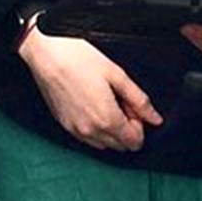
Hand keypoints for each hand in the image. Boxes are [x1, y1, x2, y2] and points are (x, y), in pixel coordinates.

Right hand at [18, 30, 162, 150]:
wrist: (46, 55)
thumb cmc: (79, 59)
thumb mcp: (117, 75)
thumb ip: (139, 100)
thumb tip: (156, 118)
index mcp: (107, 120)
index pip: (135, 142)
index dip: (140, 124)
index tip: (133, 105)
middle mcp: (91, 132)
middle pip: (120, 146)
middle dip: (127, 127)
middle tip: (120, 101)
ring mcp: (75, 131)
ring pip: (104, 144)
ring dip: (111, 129)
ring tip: (105, 101)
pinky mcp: (64, 125)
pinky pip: (87, 138)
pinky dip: (96, 128)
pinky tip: (92, 105)